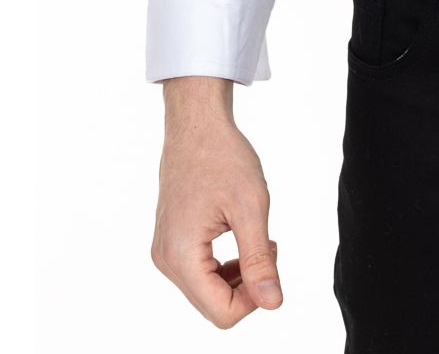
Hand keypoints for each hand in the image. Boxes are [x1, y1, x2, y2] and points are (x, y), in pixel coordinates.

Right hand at [151, 77, 282, 326]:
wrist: (197, 125)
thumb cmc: (223, 158)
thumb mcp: (251, 208)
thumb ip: (259, 260)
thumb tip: (273, 304)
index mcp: (181, 256)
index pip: (221, 313)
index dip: (254, 298)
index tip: (272, 260)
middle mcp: (166, 261)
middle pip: (213, 305)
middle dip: (247, 285)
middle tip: (269, 246)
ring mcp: (165, 252)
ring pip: (207, 291)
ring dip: (237, 276)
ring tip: (259, 240)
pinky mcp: (170, 242)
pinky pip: (199, 273)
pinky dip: (224, 265)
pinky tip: (241, 237)